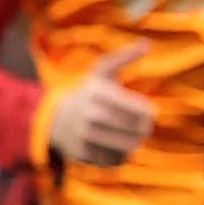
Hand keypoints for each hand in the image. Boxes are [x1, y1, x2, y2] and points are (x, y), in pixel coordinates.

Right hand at [39, 55, 155, 168]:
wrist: (54, 119)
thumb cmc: (88, 93)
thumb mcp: (101, 72)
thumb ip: (124, 58)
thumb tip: (147, 44)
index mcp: (99, 95)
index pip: (139, 110)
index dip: (148, 113)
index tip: (149, 112)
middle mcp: (91, 116)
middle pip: (135, 130)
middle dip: (144, 129)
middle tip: (144, 127)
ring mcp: (86, 137)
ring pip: (128, 147)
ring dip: (135, 143)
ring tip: (134, 137)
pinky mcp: (84, 155)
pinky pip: (115, 160)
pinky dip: (122, 155)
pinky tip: (119, 146)